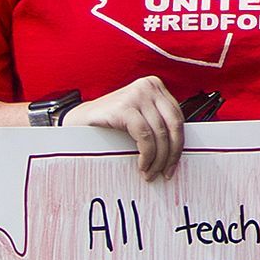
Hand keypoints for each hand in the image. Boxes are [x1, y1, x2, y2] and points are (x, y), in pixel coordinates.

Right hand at [67, 74, 188, 179]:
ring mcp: (137, 95)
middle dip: (171, 153)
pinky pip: (144, 135)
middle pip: (173, 125)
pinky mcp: (124, 107)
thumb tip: (178, 150)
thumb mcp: (141, 118)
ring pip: (159, 133)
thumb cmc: (112, 123)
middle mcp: (148, 86)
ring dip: (157, 159)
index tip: (174, 164)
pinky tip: (142, 164)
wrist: (80, 121)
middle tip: (166, 172)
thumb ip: (159, 125)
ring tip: (150, 172)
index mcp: (156, 87)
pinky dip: (146, 154)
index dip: (179, 144)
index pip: (178, 118)